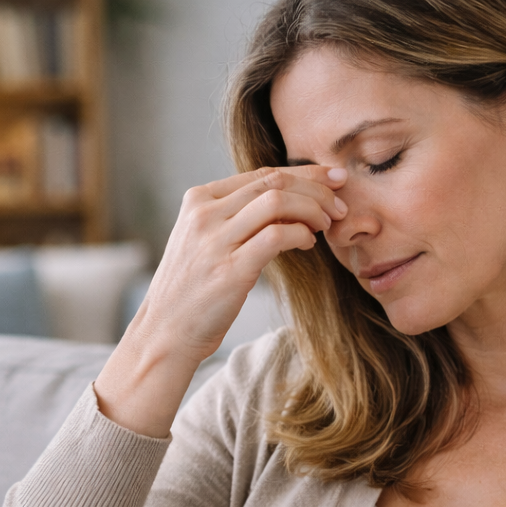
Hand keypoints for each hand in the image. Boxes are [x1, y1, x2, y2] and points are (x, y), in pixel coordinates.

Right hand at [134, 165, 347, 366]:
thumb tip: (285, 202)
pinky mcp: (230, 269)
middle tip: (339, 204)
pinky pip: (277, 236)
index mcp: (198, 200)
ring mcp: (215, 240)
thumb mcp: (204, 241)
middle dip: (316, 188)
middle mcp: (204, 214)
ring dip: (312, 209)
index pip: (260, 173)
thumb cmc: (192, 291)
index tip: (331, 179)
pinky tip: (309, 243)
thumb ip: (233, 217)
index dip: (303, 173)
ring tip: (327, 225)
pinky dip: (301, 234)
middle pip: (273, 182)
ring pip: (277, 202)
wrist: (165, 333)